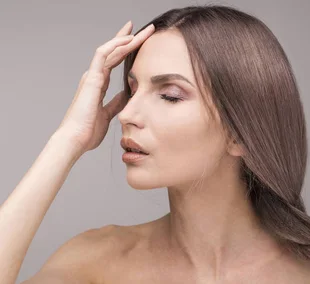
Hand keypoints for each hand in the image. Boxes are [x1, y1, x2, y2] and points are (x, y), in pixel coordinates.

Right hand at [56, 21, 154, 153]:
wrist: (75, 140)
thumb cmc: (88, 132)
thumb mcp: (109, 114)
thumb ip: (117, 103)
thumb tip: (129, 95)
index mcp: (99, 85)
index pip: (115, 61)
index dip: (127, 50)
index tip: (141, 41)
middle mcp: (94, 77)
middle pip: (114, 52)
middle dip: (129, 38)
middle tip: (145, 29)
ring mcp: (92, 76)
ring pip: (110, 49)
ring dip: (127, 38)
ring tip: (143, 30)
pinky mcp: (91, 78)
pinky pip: (103, 54)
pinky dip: (116, 45)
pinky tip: (129, 40)